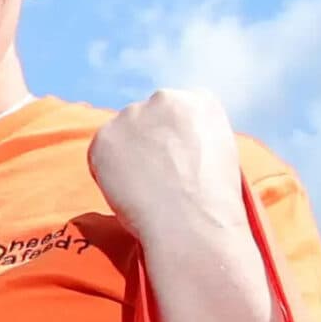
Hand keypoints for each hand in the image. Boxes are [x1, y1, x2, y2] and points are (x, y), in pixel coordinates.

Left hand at [88, 88, 244, 254]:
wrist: (192, 223)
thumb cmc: (212, 204)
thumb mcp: (220, 157)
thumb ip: (194, 141)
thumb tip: (171, 149)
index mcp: (200, 102)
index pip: (177, 113)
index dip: (173, 140)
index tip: (174, 162)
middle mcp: (165, 99)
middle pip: (147, 118)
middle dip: (147, 142)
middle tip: (154, 178)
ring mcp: (133, 115)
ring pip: (123, 134)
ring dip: (126, 156)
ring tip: (145, 189)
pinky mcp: (105, 136)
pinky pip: (100, 153)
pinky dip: (106, 172)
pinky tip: (128, 191)